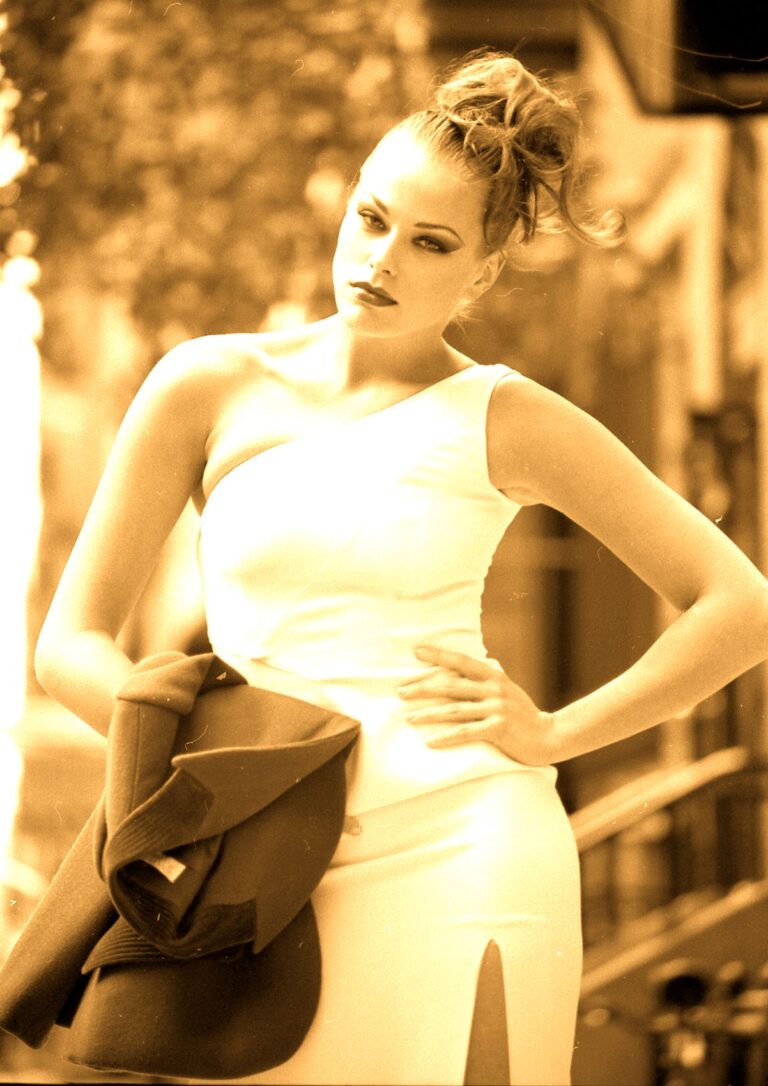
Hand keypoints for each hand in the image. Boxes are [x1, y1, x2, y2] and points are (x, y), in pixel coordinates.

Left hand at [398, 645, 556, 766]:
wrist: (549, 736)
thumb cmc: (522, 714)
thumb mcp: (505, 691)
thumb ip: (484, 682)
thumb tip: (455, 675)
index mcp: (494, 676)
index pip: (461, 661)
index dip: (439, 655)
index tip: (416, 651)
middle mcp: (494, 689)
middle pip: (451, 686)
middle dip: (423, 688)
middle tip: (400, 692)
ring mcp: (497, 708)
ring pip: (455, 710)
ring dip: (428, 714)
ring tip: (409, 718)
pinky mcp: (499, 728)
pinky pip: (466, 732)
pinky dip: (446, 737)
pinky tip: (430, 741)